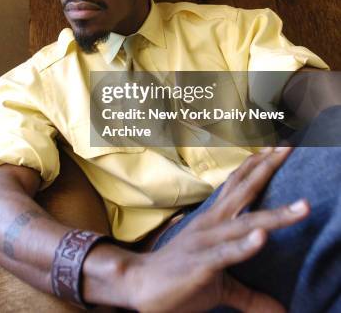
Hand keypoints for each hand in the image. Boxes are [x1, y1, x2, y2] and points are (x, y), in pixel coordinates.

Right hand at [127, 147, 308, 312]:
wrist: (140, 285)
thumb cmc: (180, 279)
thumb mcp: (221, 284)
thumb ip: (250, 294)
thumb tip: (280, 310)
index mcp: (215, 219)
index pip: (239, 185)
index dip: (257, 165)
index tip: (277, 146)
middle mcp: (213, 223)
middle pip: (245, 191)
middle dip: (267, 168)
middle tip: (286, 147)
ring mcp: (207, 241)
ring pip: (247, 223)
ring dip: (276, 215)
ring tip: (302, 206)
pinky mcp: (202, 264)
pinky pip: (226, 253)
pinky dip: (245, 245)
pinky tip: (262, 236)